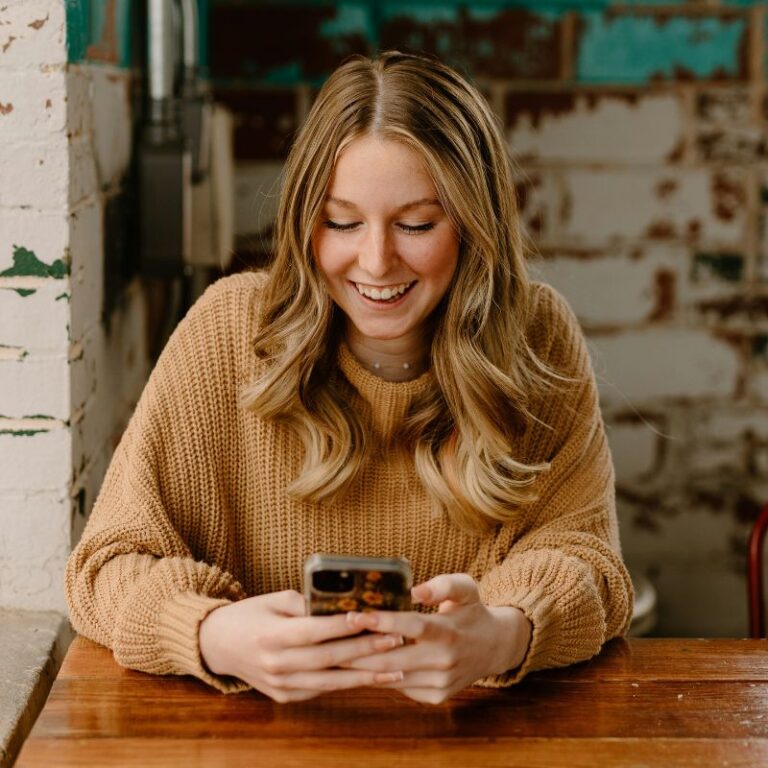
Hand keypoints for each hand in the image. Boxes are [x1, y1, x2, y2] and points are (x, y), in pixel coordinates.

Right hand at [198, 590, 404, 701]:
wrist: (218, 645)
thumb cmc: (251, 615)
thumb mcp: (274, 600)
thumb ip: (305, 603)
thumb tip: (342, 602)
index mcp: (272, 636)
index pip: (315, 630)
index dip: (344, 625)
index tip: (371, 617)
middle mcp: (277, 664)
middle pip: (329, 658)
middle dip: (365, 649)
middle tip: (396, 638)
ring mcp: (281, 685)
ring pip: (330, 681)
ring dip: (366, 675)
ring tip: (396, 666)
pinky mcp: (286, 697)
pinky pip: (322, 690)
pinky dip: (348, 684)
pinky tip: (372, 677)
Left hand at [342, 573, 531, 704]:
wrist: (493, 648)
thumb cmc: (471, 611)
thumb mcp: (465, 588)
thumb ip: (442, 584)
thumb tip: (414, 589)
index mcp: (448, 631)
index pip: (411, 626)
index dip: (382, 622)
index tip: (355, 615)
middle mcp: (443, 661)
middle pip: (392, 658)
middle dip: (358, 649)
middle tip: (330, 639)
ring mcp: (439, 683)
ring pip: (391, 677)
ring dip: (362, 666)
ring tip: (335, 653)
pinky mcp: (434, 696)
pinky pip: (399, 687)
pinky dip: (378, 676)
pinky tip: (358, 665)